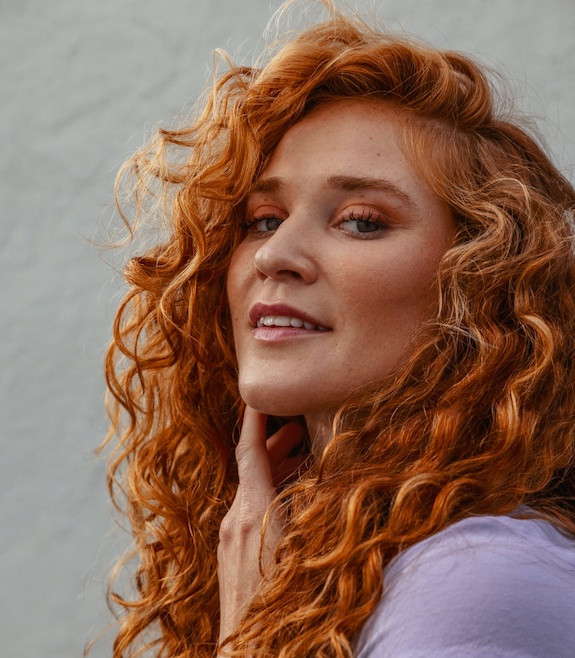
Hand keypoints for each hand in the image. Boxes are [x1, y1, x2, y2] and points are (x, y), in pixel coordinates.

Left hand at [217, 406, 305, 648]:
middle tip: (300, 428)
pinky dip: (267, 493)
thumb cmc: (282, 603)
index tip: (260, 396)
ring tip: (302, 461)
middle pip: (252, 466)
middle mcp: (235, 518)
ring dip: (274, 469)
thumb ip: (313, 511)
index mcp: (253, 511)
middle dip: (275, 442)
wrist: (249, 648)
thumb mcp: (306, 550)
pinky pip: (248, 508)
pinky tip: (288, 501)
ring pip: (251, 488)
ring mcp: (229, 536)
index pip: (249, 452)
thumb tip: (326, 481)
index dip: (254, 420)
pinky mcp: (230, 553)